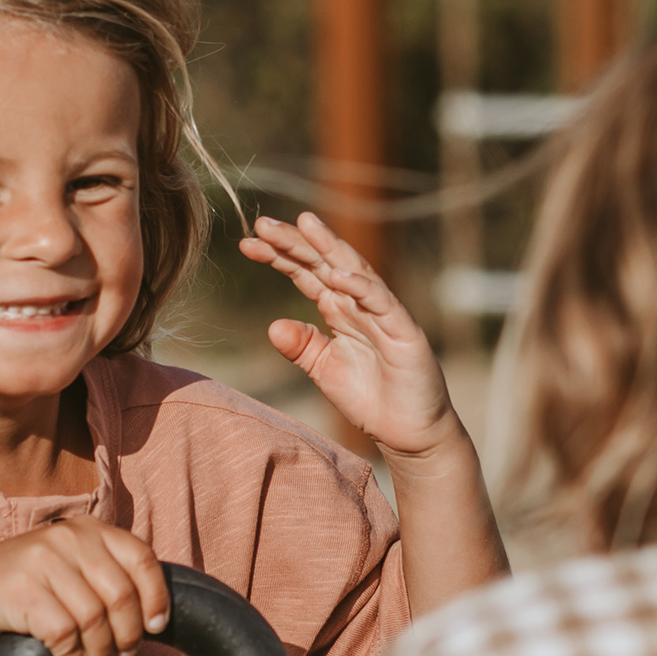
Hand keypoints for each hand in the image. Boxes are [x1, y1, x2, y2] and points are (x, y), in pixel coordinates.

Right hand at [0, 517, 169, 655]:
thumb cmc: (33, 589)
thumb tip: (154, 618)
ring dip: (100, 652)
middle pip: (121, 595)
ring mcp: (41, 559)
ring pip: (93, 618)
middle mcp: (68, 536)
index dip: (156, 597)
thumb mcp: (73, 569)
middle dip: (127, 635)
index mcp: (89, 529)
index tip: (155, 627)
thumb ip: (108, 577)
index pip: (141, 558)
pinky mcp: (19, 588)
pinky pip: (63, 632)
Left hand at [241, 212, 460, 461]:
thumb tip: (273, 325)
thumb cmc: (371, 399)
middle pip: (324, 263)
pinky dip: (362, 287)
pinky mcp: (405, 332)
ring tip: (304, 224)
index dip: (279, 256)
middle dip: (295, 242)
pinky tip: (338, 275)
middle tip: (262, 223)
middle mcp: (360, 304)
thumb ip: (302, 347)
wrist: (410, 433)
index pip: (306, 274)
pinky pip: (383, 303)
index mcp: (339, 310)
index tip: (246, 243)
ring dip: (329, 247)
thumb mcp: (325, 370)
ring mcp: (384, 314)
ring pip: (354, 271)